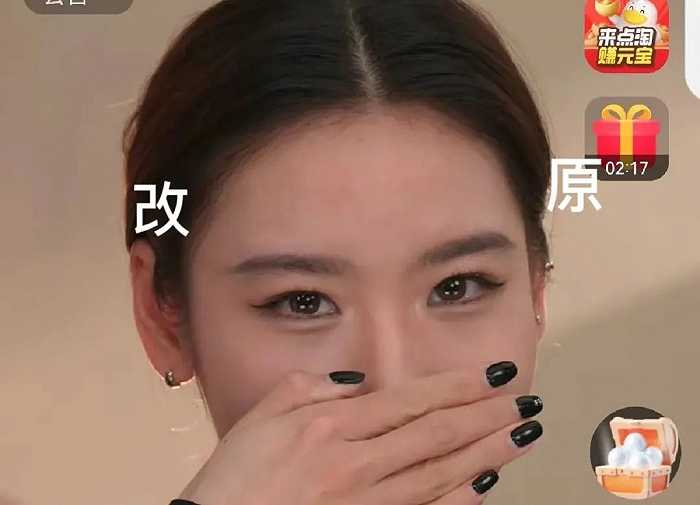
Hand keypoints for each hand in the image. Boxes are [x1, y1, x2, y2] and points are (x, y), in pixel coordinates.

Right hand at [177, 364, 542, 504]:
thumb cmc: (235, 477)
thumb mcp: (261, 414)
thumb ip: (308, 389)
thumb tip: (355, 384)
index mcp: (329, 428)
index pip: (409, 400)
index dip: (457, 386)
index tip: (493, 374)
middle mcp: (355, 464)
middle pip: (435, 435)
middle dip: (485, 415)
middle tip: (524, 399)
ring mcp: (364, 502)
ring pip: (439, 473)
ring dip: (486, 451)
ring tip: (520, 433)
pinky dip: (458, 499)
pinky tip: (486, 485)